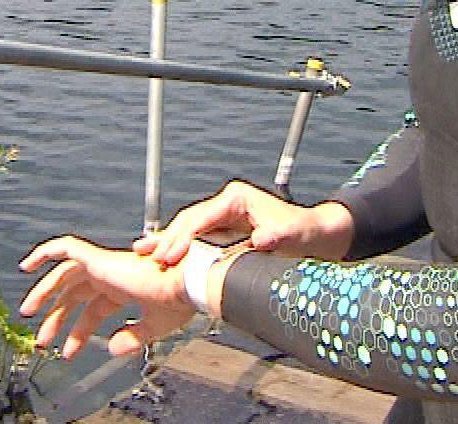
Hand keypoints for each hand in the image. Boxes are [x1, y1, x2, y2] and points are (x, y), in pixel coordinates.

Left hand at [19, 236, 193, 358]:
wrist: (185, 283)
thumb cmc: (178, 300)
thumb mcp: (152, 327)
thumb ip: (132, 338)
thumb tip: (112, 349)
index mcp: (125, 287)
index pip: (94, 309)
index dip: (80, 333)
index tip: (68, 352)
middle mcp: (113, 273)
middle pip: (75, 294)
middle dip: (57, 317)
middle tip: (42, 339)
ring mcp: (106, 264)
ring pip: (65, 275)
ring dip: (44, 293)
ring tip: (27, 313)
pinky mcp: (100, 259)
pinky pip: (67, 248)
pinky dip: (46, 252)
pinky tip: (27, 265)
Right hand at [134, 179, 354, 266]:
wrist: (313, 236)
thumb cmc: (303, 233)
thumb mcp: (292, 234)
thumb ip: (277, 237)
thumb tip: (262, 241)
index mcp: (237, 199)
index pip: (203, 216)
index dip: (184, 236)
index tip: (170, 254)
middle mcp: (226, 204)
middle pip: (190, 220)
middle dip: (170, 239)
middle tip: (152, 259)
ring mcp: (222, 216)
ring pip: (188, 228)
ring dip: (167, 242)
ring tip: (143, 254)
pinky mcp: (222, 230)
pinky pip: (194, 237)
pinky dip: (178, 246)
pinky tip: (158, 254)